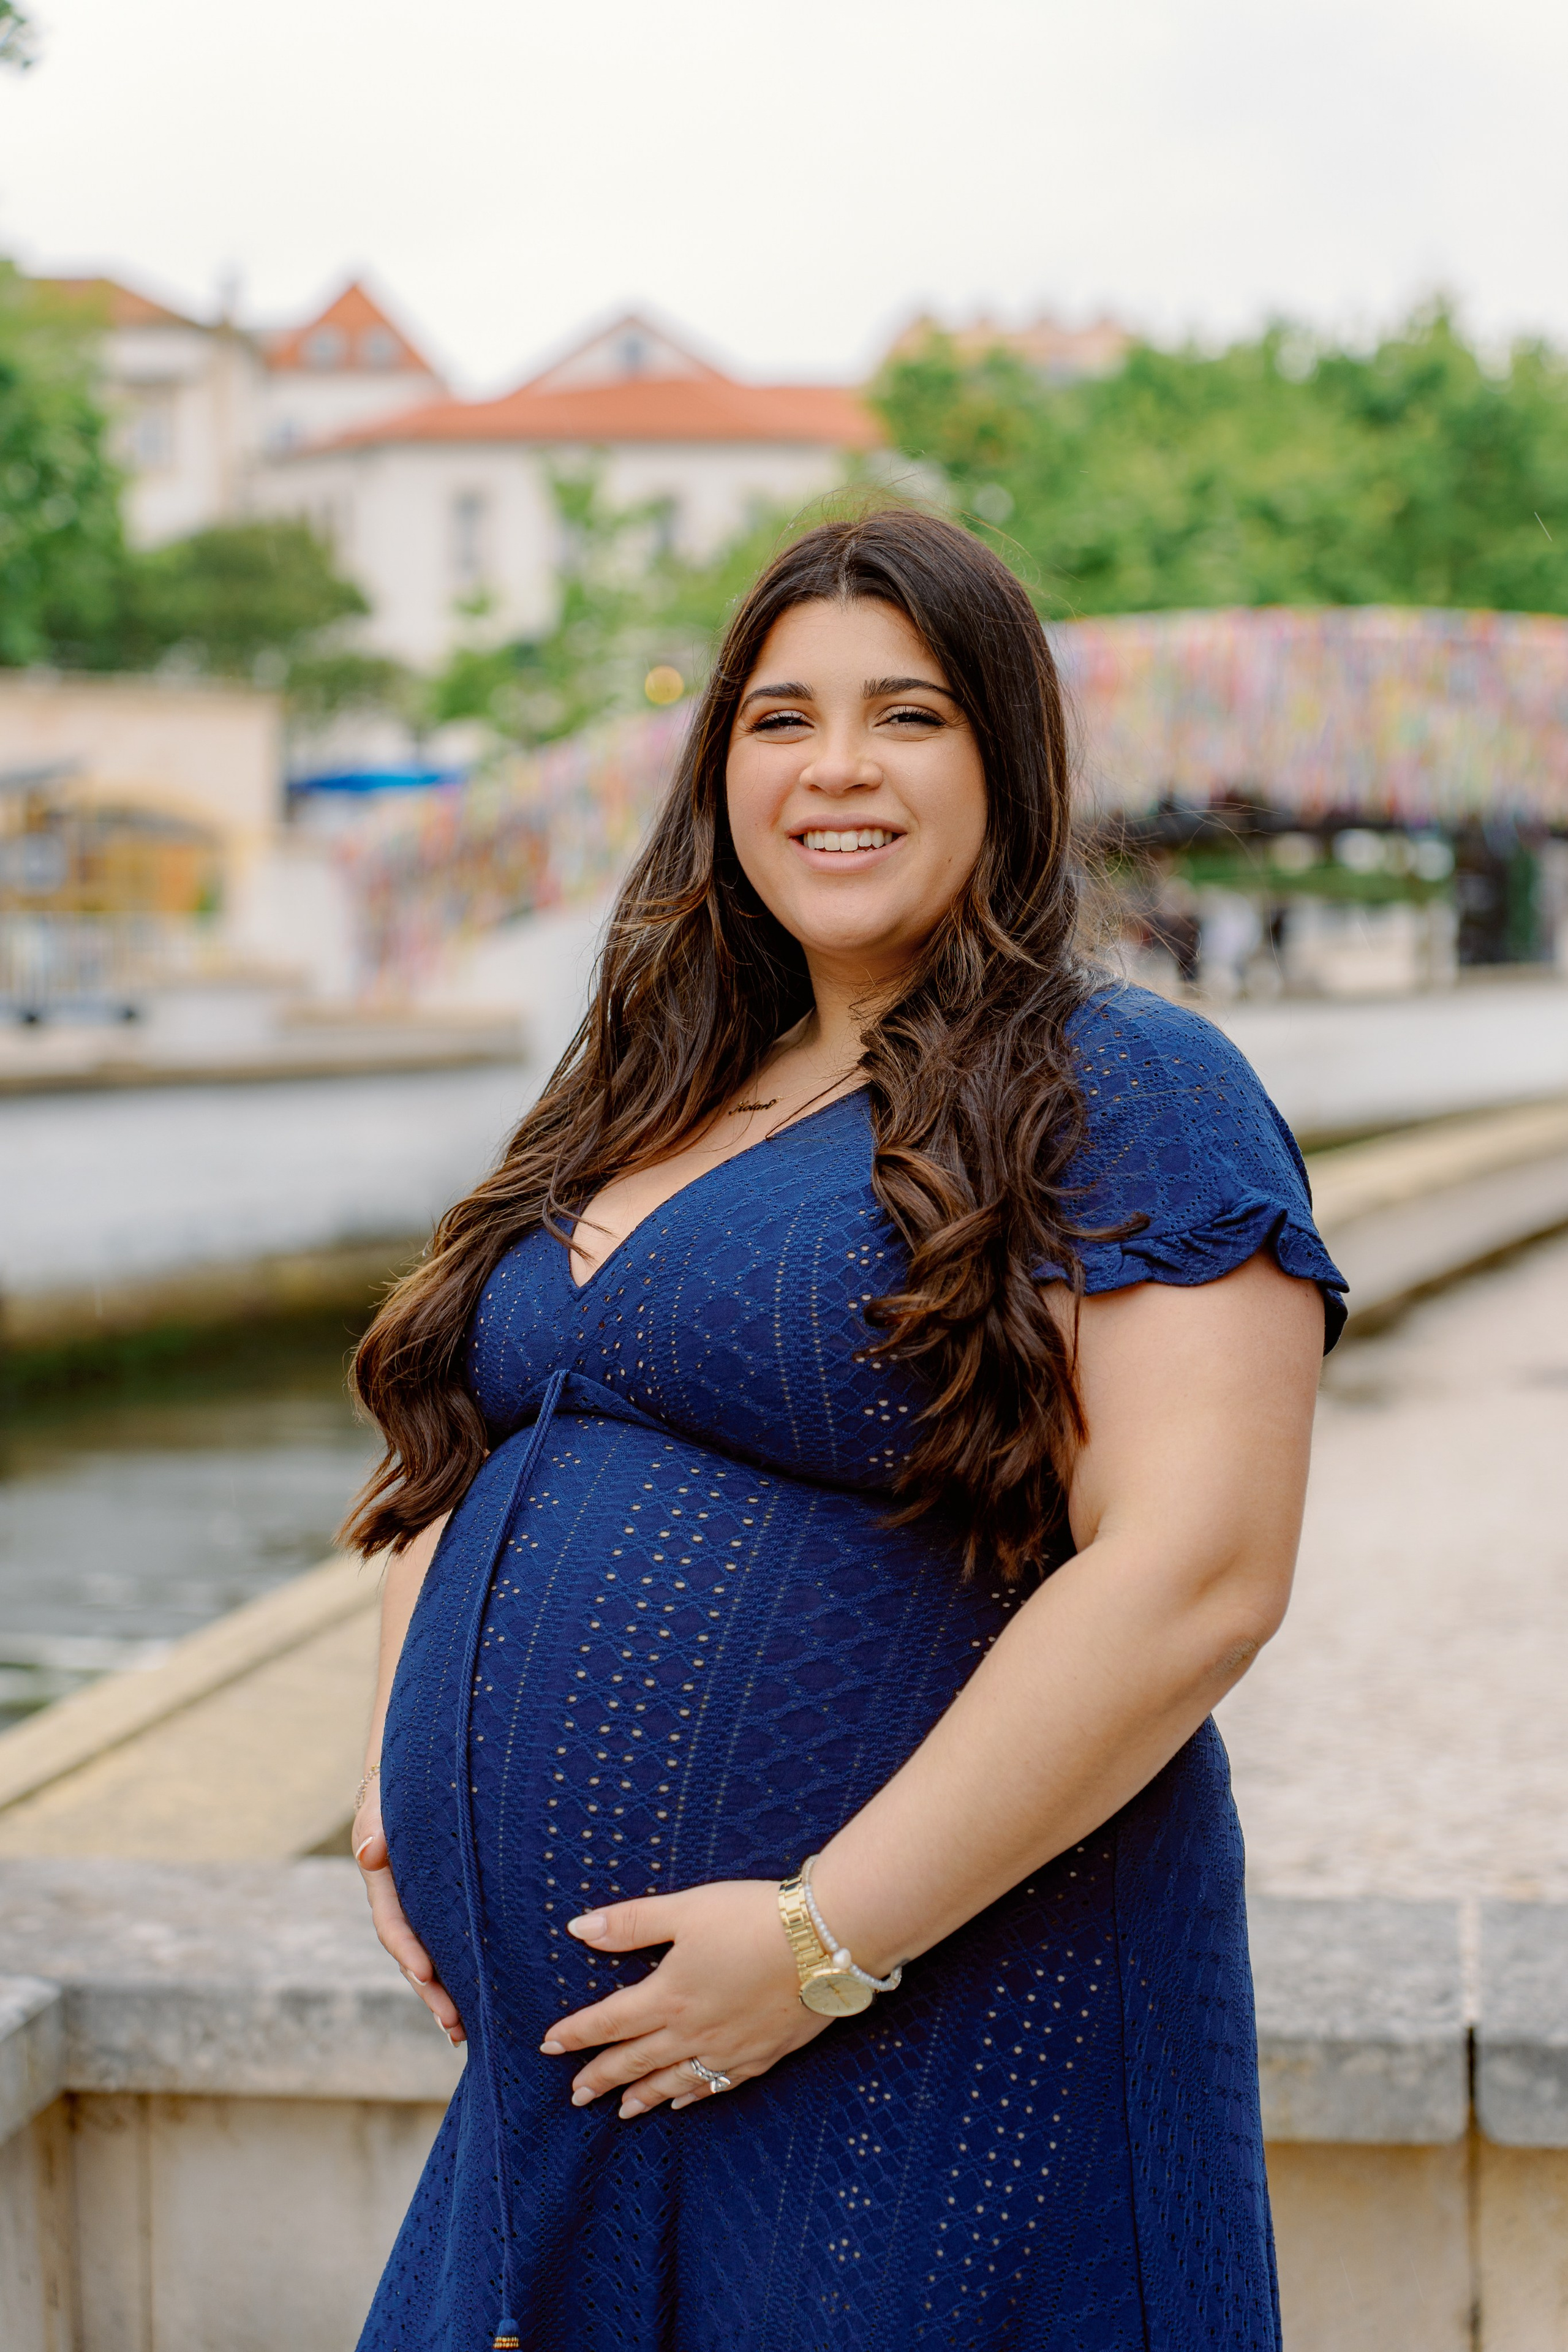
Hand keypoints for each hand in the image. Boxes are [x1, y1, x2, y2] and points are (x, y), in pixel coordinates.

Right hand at [353, 1782, 464, 2044]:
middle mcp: (402, 1900)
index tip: (425, 1972)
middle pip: (412, 1954)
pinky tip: (482, 2001)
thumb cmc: (399, 1784)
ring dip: (444, 1993)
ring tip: (464, 2032)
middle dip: (429, 1991)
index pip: (393, 1922)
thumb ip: (374, 1823)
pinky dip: (460, 1972)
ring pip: (432, 1957)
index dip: (407, 1949)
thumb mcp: (382, 1799)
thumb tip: (369, 1853)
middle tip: (452, 2024)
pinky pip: (451, 1943)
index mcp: (384, 1880)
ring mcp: (424, 1907)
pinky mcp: (446, 1906)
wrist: (418, 1774)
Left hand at [541, 1879, 827, 2118]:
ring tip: (620, 2110)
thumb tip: (578, 1928)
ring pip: (674, 2081)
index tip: (548, 2047)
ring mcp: (728, 2049)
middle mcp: (692, 2032)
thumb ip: (630, 1924)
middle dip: (601, 2076)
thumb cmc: (752, 1917)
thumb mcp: (685, 1910)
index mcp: (667, 1996)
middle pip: (635, 2060)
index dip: (575, 2034)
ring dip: (642, 2096)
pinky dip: (692, 2097)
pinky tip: (682, 2103)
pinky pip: (717, 2086)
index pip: (608, 2021)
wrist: (825, 1942)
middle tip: (575, 2095)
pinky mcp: (762, 2054)